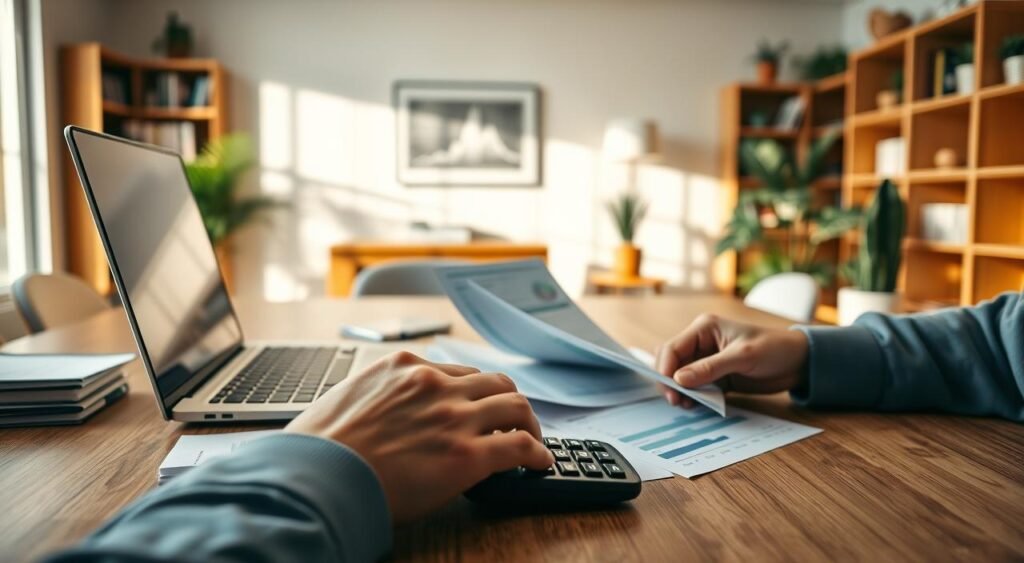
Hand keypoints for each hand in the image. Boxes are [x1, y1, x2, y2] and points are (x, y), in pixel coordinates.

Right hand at [285, 351, 552, 521]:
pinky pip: (520, 446)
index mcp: (402, 365)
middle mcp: (433, 383)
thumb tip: (382, 413)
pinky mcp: (468, 454)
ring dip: (529, 423)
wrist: (317, 480)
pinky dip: (537, 452)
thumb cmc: (319, 450)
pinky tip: (540, 463)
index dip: (473, 393)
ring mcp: (454, 416)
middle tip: (512, 420)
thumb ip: (375, 397)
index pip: (456, 371)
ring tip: (533, 439)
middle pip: (494, 382)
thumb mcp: (345, 400)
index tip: (477, 407)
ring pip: (516, 406)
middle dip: (507, 401)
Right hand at [655, 314, 808, 407]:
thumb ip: (710, 368)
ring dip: (680, 391)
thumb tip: (679, 379)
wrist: (799, 362)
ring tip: (687, 405)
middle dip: (669, 381)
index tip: (669, 388)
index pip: (673, 348)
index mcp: (704, 328)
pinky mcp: (717, 376)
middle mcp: (702, 343)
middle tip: (676, 401)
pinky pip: (697, 387)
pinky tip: (697, 405)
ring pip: (681, 377)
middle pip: (672, 362)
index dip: (665, 368)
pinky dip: (694, 397)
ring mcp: (708, 360)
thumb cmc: (774, 348)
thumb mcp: (743, 356)